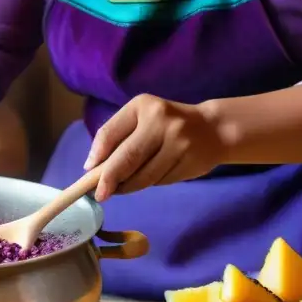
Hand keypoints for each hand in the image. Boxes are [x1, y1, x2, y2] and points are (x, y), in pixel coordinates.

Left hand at [83, 94, 225, 201]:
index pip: (111, 133)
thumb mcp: (141, 118)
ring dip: (128, 186)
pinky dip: (149, 184)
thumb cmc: (166, 123)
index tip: (88, 172)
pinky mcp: (189, 163)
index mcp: (143, 106)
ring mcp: (179, 143)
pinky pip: (160, 181)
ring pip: (144, 175)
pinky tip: (150, 178)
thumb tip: (92, 167)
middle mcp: (162, 122)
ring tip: (122, 187)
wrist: (213, 129)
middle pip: (128, 158)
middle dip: (110, 179)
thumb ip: (117, 137)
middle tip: (101, 194)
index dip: (97, 156)